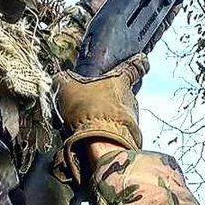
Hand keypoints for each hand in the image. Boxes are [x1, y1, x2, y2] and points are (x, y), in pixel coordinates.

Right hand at [53, 53, 148, 183]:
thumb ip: (65, 80)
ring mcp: (133, 119)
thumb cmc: (87, 110)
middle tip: (93, 101)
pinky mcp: (131, 138)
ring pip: (120, 113)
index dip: (138, 62)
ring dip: (107, 117)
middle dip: (111, 96)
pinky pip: (117, 131)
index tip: (142, 59)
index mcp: (120, 81)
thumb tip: (62, 78)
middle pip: (124, 93)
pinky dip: (107, 132)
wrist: (100, 144)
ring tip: (87, 123)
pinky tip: (91, 137)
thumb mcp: (67, 89)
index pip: (135, 67)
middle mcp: (131, 98)